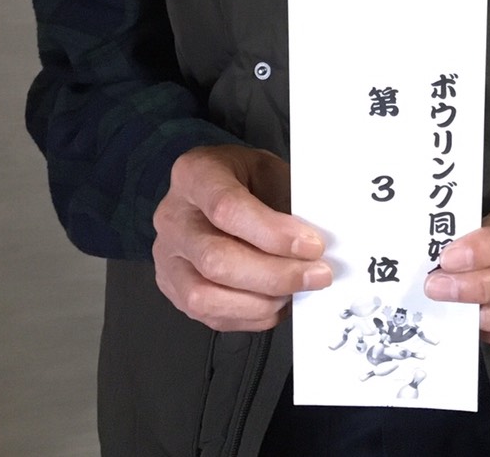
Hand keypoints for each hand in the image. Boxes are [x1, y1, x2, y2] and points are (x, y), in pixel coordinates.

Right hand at [153, 144, 331, 331]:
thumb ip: (288, 201)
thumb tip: (321, 240)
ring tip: (295, 291)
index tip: (312, 245)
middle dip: (274, 275)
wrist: (213, 190)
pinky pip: (210, 318)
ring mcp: (168, 258)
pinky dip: (251, 317)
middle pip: (216, 260)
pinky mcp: (174, 290)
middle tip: (316, 275)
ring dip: (262, 302)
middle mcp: (173, 218)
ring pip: (206, 297)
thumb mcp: (268, 170)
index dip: (273, 233)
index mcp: (194, 175)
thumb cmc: (243, 179)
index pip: (227, 208)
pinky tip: (276, 302)